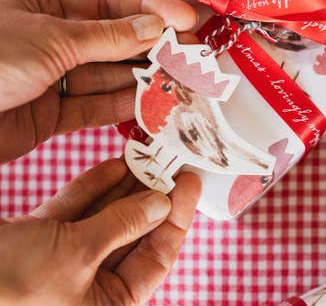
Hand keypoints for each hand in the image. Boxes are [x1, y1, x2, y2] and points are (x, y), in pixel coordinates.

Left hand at [0, 0, 196, 162]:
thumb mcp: (51, 38)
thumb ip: (107, 37)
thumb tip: (155, 27)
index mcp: (41, 5)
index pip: (107, 2)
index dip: (148, 10)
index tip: (183, 18)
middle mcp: (49, 41)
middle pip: (113, 42)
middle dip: (152, 47)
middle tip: (190, 53)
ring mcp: (51, 80)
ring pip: (107, 77)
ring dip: (143, 80)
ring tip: (179, 80)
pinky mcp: (49, 116)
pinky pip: (93, 108)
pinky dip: (122, 107)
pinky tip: (149, 103)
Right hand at [0, 158, 200, 305]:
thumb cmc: (8, 287)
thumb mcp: (75, 254)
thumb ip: (122, 225)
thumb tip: (161, 203)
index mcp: (107, 305)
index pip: (158, 255)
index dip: (177, 216)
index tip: (189, 182)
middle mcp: (90, 285)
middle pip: (135, 230)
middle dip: (151, 194)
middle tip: (168, 160)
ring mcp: (67, 259)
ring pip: (107, 216)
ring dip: (125, 185)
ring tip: (147, 154)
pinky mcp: (44, 239)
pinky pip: (78, 209)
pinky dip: (94, 186)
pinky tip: (116, 163)